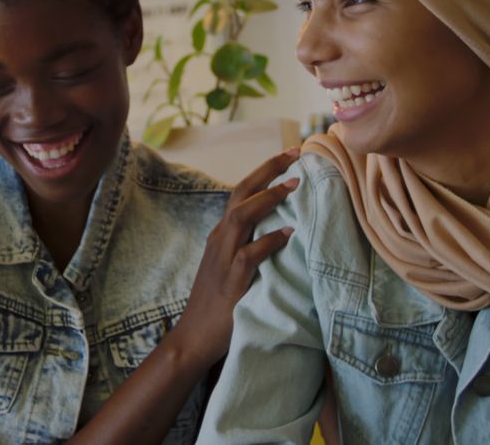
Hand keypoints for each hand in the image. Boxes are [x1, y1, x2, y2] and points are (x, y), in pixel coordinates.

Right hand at [170, 147, 300, 366]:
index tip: (289, 156)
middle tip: (295, 153)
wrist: (194, 337)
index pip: (242, 193)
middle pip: (241, 193)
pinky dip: (268, 241)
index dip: (264, 172)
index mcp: (221, 234)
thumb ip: (249, 247)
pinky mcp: (230, 280)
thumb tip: (283, 232)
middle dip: (267, 170)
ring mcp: (222, 258)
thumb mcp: (231, 267)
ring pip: (241, 216)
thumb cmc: (217, 305)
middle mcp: (219, 239)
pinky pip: (249, 254)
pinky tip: (288, 233)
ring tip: (294, 184)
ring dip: (268, 198)